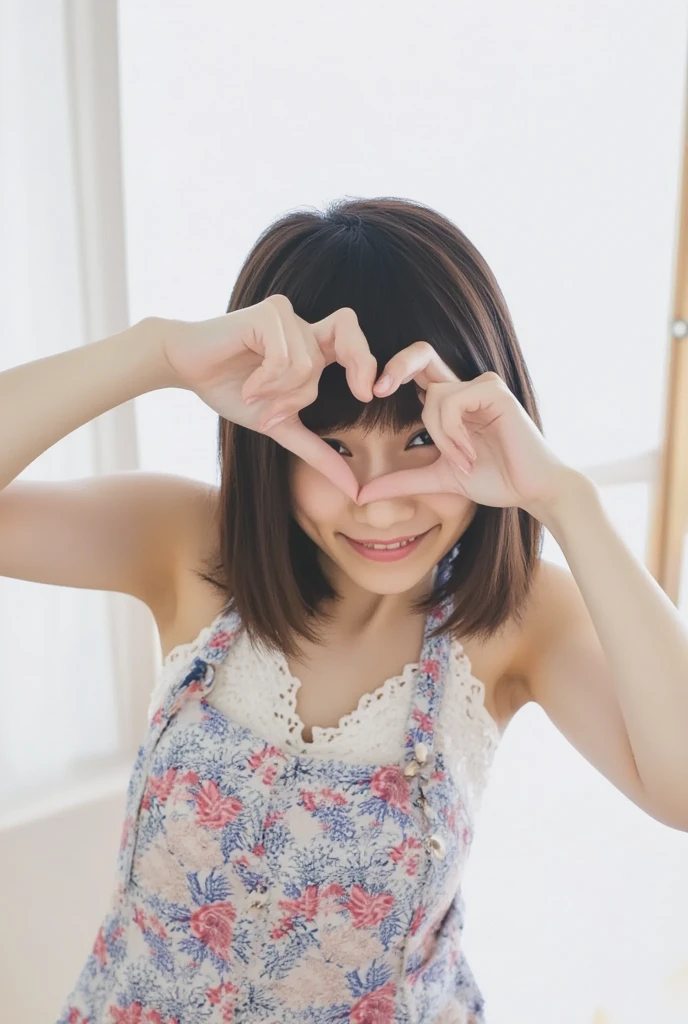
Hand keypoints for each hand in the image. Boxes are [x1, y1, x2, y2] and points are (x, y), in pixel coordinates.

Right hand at [160, 296, 377, 501]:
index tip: (365, 396)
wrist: (186, 368)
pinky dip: (265, 382)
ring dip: (278, 394)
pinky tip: (247, 386)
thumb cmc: (230, 390)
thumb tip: (352, 486)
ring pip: (308, 366)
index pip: (356, 342)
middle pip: (339, 349)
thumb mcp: (279, 426)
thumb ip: (315, 450)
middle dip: (318, 386)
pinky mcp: (267, 313)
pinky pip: (284, 358)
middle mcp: (303, 326)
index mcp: (312, 346)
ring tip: (252, 396)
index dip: (368, 365)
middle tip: (304, 408)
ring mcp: (286, 315)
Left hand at [357, 343, 573, 513]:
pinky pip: (453, 403)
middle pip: (422, 355)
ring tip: (463, 460)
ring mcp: (481, 386)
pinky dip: (454, 433)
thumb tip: (361, 493)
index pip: (416, 373)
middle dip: (397, 366)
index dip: (392, 375)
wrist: (532, 490)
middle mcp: (465, 386)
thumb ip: (402, 480)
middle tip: (377, 388)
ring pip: (435, 397)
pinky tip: (470, 453)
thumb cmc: (495, 479)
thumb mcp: (439, 479)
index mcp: (451, 401)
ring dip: (441, 436)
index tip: (370, 394)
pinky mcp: (494, 391)